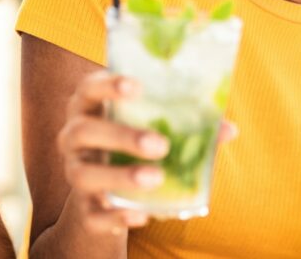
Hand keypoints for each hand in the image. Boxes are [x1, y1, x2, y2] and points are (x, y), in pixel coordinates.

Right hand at [57, 71, 236, 234]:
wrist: (104, 196)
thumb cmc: (131, 149)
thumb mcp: (151, 130)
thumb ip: (183, 127)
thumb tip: (228, 129)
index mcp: (89, 108)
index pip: (88, 88)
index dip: (108, 85)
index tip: (137, 86)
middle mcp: (73, 138)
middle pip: (83, 131)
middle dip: (121, 136)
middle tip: (160, 144)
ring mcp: (74, 173)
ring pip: (82, 174)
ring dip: (120, 175)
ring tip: (156, 178)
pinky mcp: (83, 209)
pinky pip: (92, 214)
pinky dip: (117, 215)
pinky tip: (143, 214)